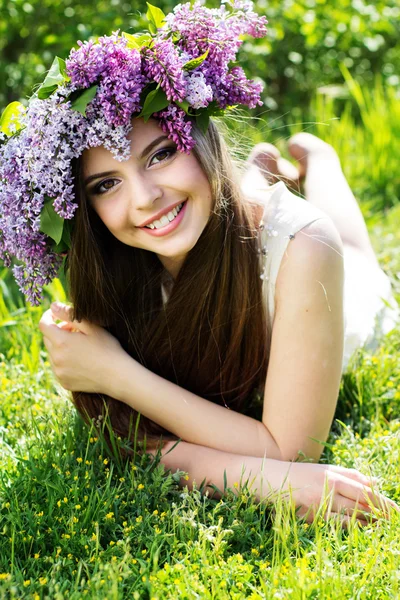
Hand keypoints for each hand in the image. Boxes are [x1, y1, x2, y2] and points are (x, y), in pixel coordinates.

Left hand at [39, 302, 124, 393]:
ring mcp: (59, 372)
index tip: (57, 315)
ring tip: (80, 347)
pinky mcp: (63, 382)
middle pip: (47, 339)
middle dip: (57, 331)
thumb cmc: (107, 348)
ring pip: (52, 353)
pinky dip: (64, 361)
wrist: (117, 376)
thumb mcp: (91, 327)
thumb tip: (53, 306)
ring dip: (60, 347)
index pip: (43, 325)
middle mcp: (56, 358)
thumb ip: (69, 314)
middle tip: (75, 331)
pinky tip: (80, 361)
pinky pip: (58, 367)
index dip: (48, 317)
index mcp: (61, 342)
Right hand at [262, 460, 399, 527]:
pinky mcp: (310, 518)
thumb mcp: (324, 469)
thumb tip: (374, 483)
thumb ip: (349, 475)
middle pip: (361, 505)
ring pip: (351, 518)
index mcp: (332, 476)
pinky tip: (359, 529)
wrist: (268, 479)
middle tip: (394, 521)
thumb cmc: (299, 473)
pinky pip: (335, 526)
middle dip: (381, 515)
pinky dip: (350, 528)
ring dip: (368, 523)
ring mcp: (318, 505)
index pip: (364, 491)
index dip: (382, 503)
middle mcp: (327, 490)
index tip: (396, 511)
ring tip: (381, 527)